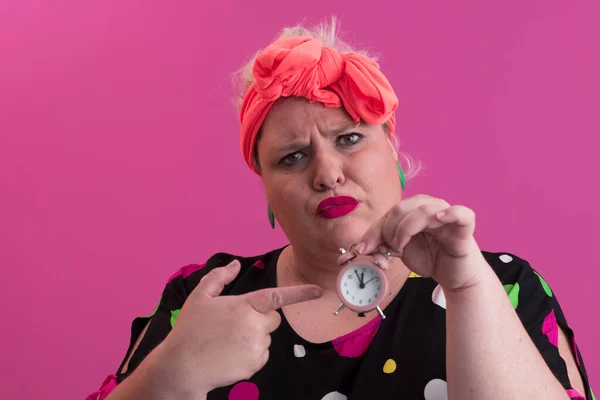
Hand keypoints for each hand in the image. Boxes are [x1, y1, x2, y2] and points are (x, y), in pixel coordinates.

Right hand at [161, 260, 322, 394]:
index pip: (277, 297)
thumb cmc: (190, 329)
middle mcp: (254, 325)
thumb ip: (219, 278)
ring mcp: (256, 347)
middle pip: (273, 319)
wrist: (181, 367)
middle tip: (235, 325)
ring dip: (254, 337)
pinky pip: (262, 355)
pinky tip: (231, 354)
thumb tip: (234, 265)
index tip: (319, 291)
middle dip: (260, 319)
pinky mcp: (255, 365)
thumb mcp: (200, 297)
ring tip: (227, 342)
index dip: (300, 293)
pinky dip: (251, 354)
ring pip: (266, 338)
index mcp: (244, 305)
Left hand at [357, 194, 484, 290]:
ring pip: (423, 210)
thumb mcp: (400, 249)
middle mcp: (430, 206)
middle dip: (388, 230)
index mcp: (414, 209)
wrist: (454, 275)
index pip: (389, 212)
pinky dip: (449, 213)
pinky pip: (461, 213)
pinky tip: (439, 218)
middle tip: (390, 249)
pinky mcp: (464, 227)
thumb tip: (361, 246)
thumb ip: (382, 243)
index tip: (364, 249)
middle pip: (401, 208)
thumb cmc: (430, 258)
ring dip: (406, 229)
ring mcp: (448, 214)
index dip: (374, 230)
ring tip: (402, 247)